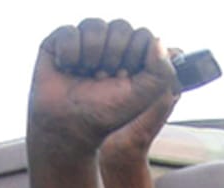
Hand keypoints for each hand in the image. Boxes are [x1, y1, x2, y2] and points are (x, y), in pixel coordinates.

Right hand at [28, 18, 177, 162]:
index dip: (135, 57)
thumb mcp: (143, 96)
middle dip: (113, 57)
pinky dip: (68, 54)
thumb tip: (157, 40)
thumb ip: (162, 71)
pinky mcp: (60, 42)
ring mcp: (86, 41)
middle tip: (103, 79)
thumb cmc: (105, 114)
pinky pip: (69, 32)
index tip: (125, 79)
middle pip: (120, 27)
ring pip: (95, 25)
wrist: (69, 126)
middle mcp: (110, 46)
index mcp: (132, 56)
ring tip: (85, 74)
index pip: (142, 36)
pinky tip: (67, 69)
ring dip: (91, 56)